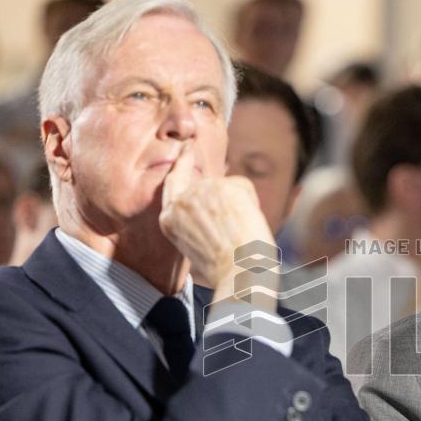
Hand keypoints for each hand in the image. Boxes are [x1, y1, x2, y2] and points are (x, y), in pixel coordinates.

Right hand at [159, 142, 278, 311]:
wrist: (240, 273)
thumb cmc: (224, 269)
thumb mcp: (197, 245)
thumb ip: (198, 219)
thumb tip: (217, 197)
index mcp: (169, 219)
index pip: (173, 183)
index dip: (181, 163)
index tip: (188, 148)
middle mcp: (181, 201)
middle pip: (205, 185)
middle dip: (221, 197)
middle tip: (235, 213)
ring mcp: (201, 191)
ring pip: (226, 188)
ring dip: (237, 207)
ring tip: (239, 234)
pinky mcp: (224, 185)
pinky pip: (243, 187)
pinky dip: (251, 204)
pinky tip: (247, 224)